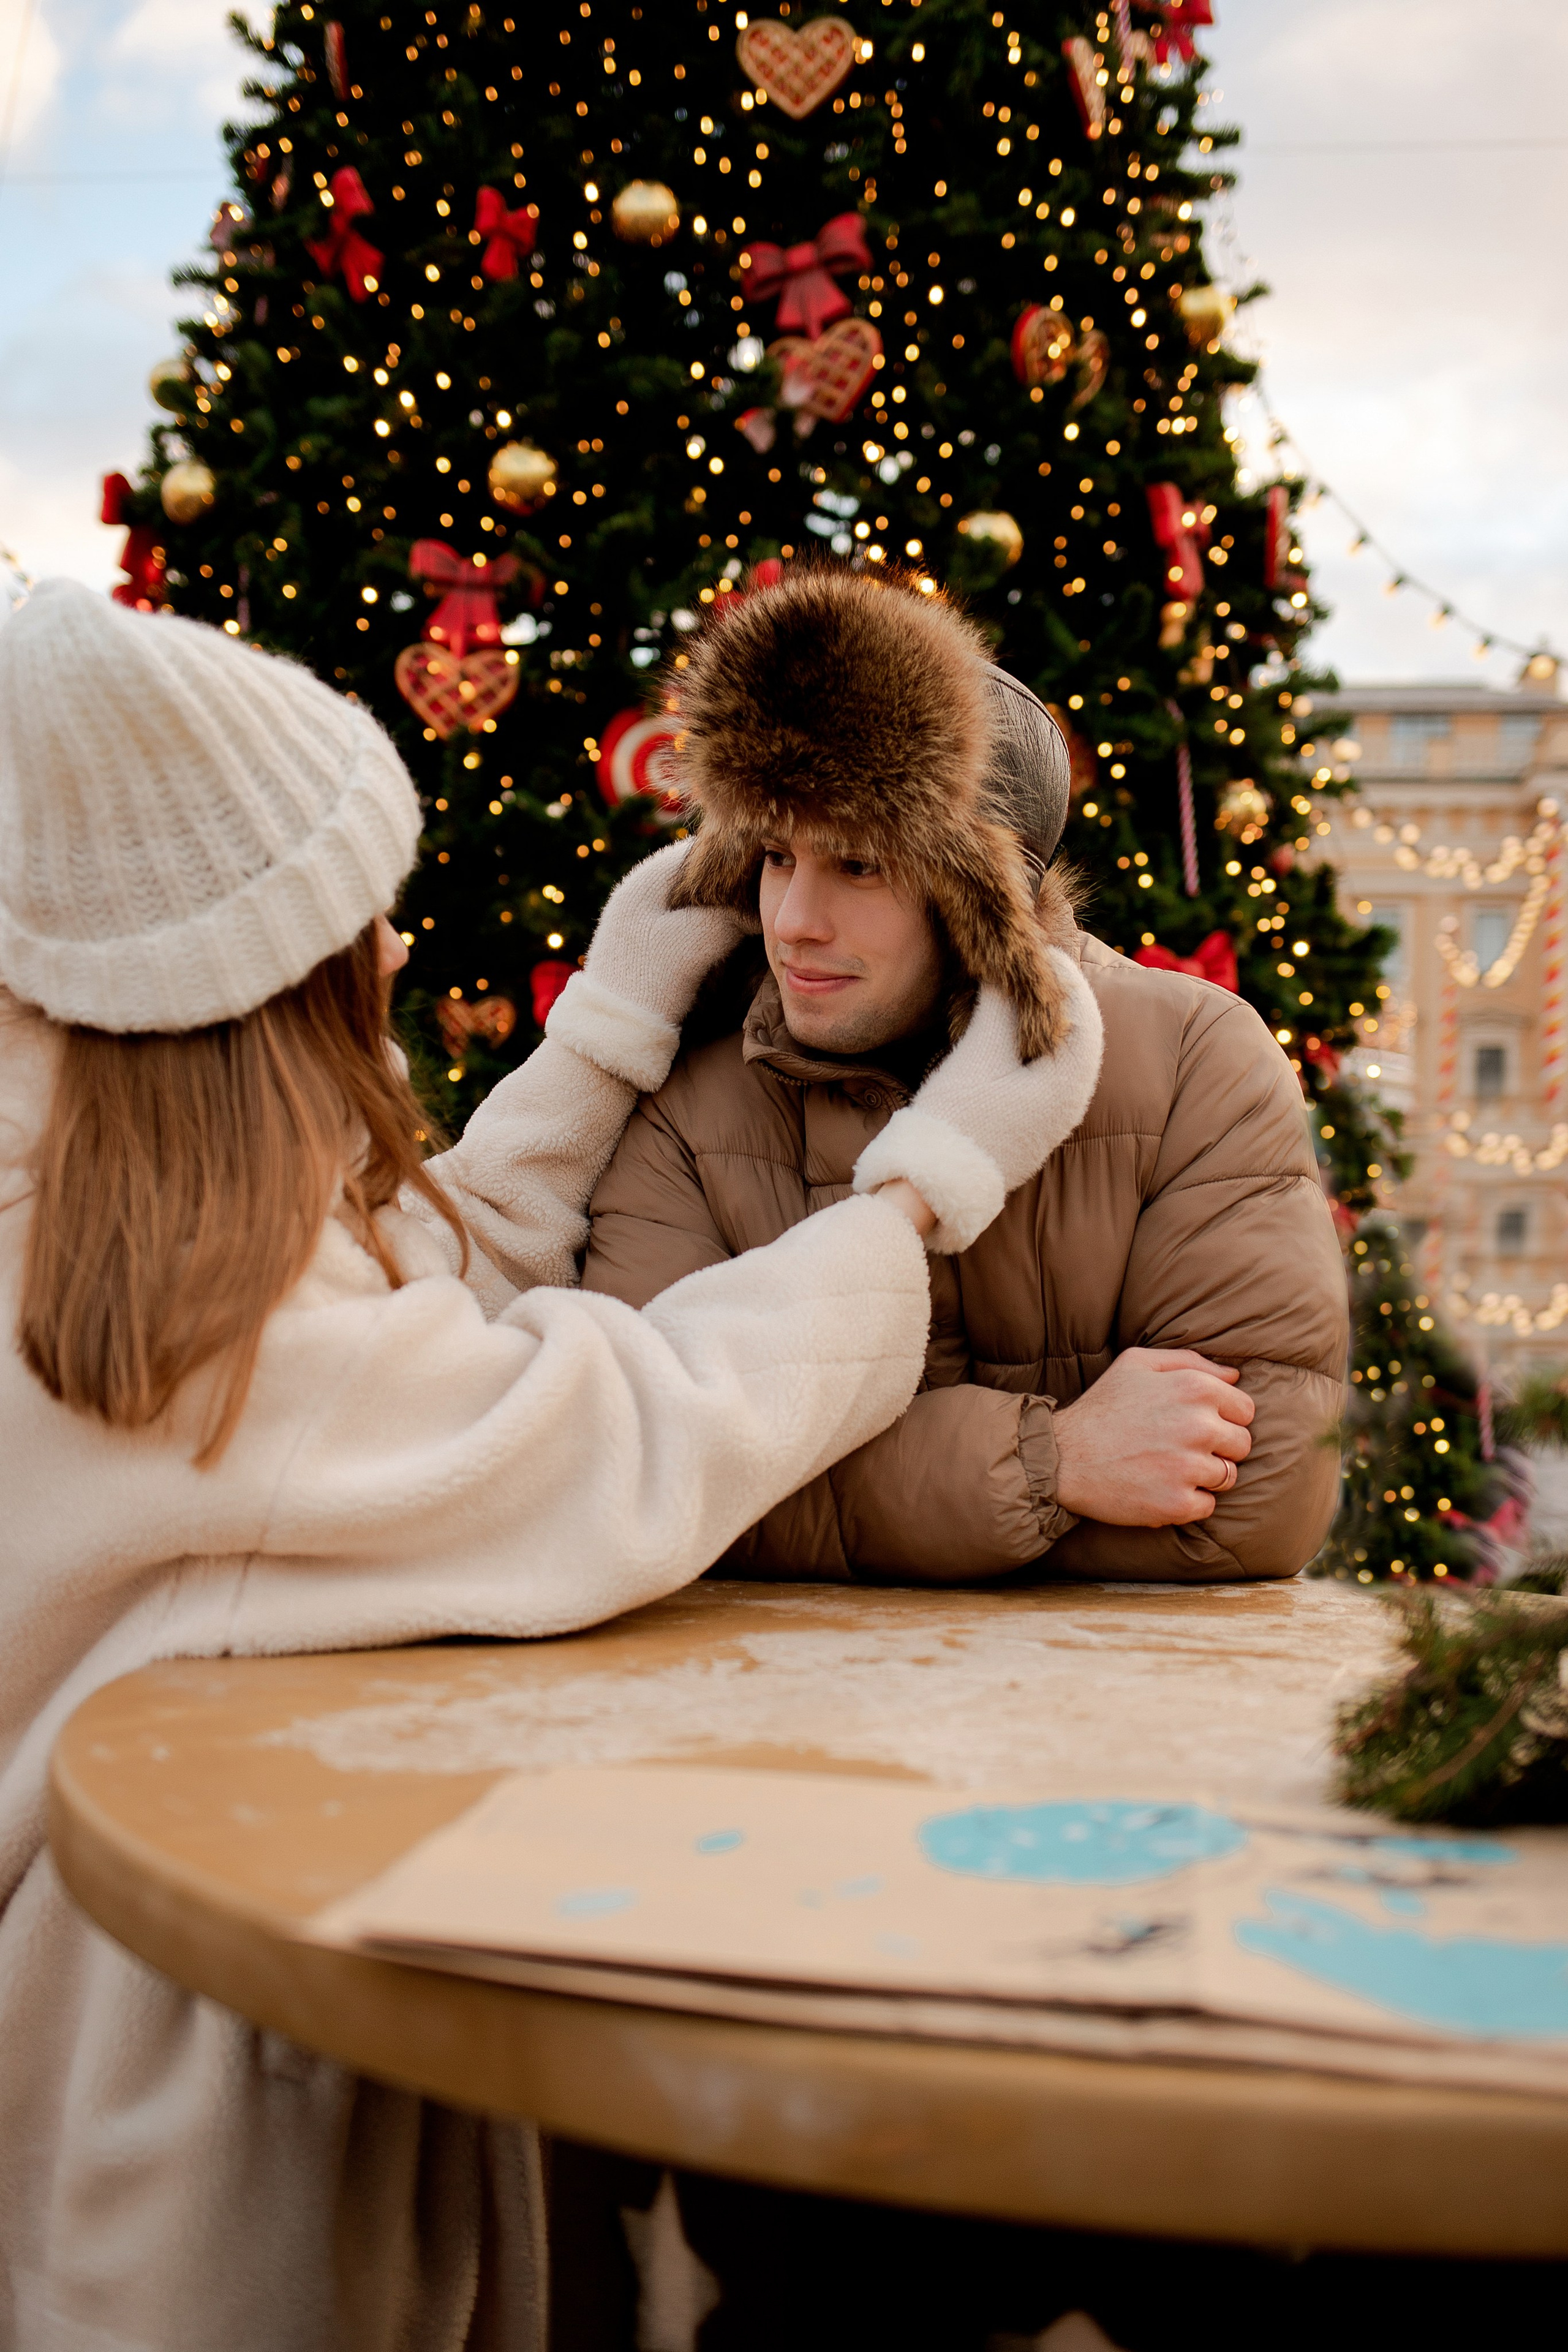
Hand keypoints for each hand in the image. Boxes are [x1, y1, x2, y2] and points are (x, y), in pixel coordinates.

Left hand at [546, 840, 749, 1091]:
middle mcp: (641, 888)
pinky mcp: (646, 942)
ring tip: (753, 917)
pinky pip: (685, 920)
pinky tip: (729, 937)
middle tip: (767, 896)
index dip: (737, 857)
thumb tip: (760, 906)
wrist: (613, 1029)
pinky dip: (708, 924)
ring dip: (720, 907)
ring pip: (693, 899)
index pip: (702, 849)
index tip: (769, 871)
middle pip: (698, 873)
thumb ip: (732, 915)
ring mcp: (641, 916)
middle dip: (731, 883)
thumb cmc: (650, 980)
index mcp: (647, 877)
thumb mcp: (698, 941)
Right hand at [851, 962, 1103, 1253]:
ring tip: (1024, 995)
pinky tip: (1016, 1036)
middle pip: (1080, 1034)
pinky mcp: (1036, 1128)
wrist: (935, 1182)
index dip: (1065, 976)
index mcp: (1070, 1082)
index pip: (1084, 1013)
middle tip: (1035, 967)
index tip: (1042, 951)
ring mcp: (1057, 1119)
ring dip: (1049, 1023)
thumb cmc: (959, 1117)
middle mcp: (1074, 1102)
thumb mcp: (979, 1052)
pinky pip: (1051, 1075)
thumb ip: (1001, 1007)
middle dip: (1061, 998)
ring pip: (1065, 1056)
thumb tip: (1010, 972)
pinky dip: (1039, 1048)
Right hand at [1052, 1348, 1254, 1526]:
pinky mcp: (1177, 1503)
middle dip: (1219, 1448)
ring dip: (1205, 1476)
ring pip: (1228, 1477)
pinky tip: (1162, 1489)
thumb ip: (1190, 1362)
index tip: (1198, 1426)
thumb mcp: (1137, 1364)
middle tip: (1182, 1449)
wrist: (1061, 1457)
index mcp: (1194, 1388)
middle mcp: (1198, 1426)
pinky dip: (1189, 1502)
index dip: (1224, 1418)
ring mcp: (1189, 1467)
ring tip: (1170, 1469)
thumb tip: (1235, 1376)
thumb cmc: (1101, 1408)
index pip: (1245, 1410)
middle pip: (1242, 1445)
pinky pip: (1208, 1506)